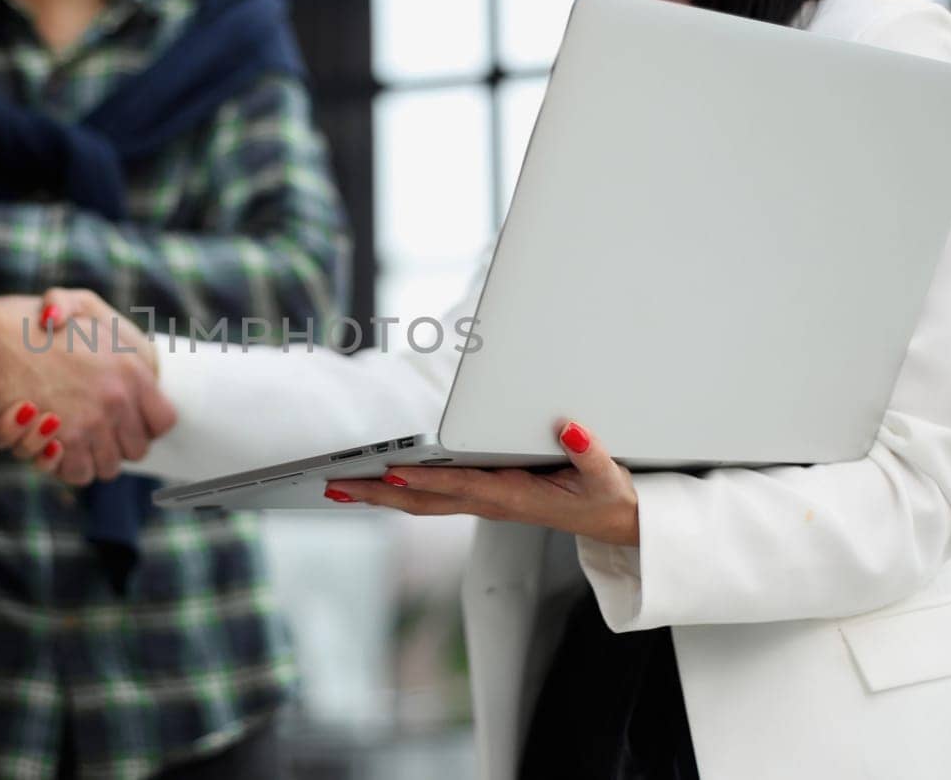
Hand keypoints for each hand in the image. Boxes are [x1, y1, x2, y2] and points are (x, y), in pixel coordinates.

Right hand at [0, 294, 174, 486]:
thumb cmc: (23, 320)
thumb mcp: (74, 306)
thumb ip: (106, 331)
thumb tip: (114, 357)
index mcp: (132, 366)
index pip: (163, 420)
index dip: (145, 426)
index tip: (125, 421)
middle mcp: (119, 398)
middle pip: (135, 450)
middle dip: (114, 446)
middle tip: (90, 432)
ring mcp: (94, 422)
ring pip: (107, 467)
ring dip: (88, 459)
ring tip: (66, 440)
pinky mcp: (64, 442)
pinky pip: (77, 472)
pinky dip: (63, 466)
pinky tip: (49, 445)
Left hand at [325, 421, 640, 546]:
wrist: (614, 523)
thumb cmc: (606, 497)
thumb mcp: (606, 476)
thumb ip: (590, 452)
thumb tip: (569, 427)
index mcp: (513, 496)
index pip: (460, 486)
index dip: (426, 481)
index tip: (392, 474)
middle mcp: (489, 502)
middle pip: (423, 501)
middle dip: (378, 494)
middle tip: (336, 487)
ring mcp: (483, 502)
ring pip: (421, 502)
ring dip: (379, 495)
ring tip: (339, 488)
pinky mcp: (484, 497)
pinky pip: (432, 496)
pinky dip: (400, 491)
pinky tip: (377, 484)